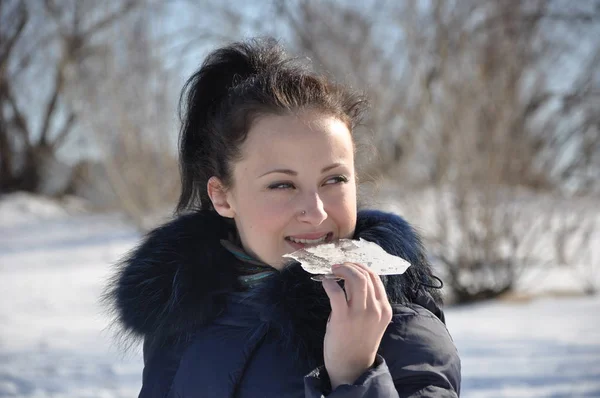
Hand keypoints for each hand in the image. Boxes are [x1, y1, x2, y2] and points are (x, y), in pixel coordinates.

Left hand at [321, 262, 392, 389]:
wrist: (351, 367)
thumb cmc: (358, 342)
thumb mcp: (370, 320)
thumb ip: (364, 301)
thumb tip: (349, 279)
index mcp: (385, 309)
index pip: (376, 278)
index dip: (361, 267)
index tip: (349, 266)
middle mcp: (376, 309)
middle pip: (366, 275)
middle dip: (350, 266)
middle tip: (338, 266)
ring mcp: (360, 313)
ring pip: (356, 279)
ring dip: (343, 270)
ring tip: (333, 270)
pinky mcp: (343, 318)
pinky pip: (336, 292)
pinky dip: (329, 283)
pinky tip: (325, 283)